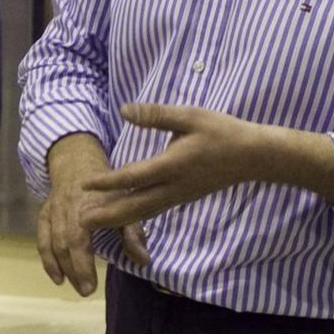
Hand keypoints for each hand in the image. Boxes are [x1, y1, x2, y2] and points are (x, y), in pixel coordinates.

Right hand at [36, 133, 147, 296]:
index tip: (91, 287)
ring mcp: (52, 212)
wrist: (78, 164)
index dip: (83, 265)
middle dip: (73, 270)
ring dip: (61, 268)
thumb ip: (132, 233)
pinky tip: (56, 278)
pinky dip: (46, 259)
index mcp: (86, 207)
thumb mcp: (126, 204)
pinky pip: (42, 239)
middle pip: (64, 245)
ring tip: (72, 286)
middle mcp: (66, 210)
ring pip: (52, 243)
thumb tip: (142, 262)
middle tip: (85, 292)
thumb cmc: (108, 188)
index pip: (79, 241)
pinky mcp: (44, 215)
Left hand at [81, 101, 333, 227]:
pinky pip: (153, 210)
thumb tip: (124, 110)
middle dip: (106, 215)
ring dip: (116, 219)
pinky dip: (133, 215)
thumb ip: (156, 115)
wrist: (254, 157)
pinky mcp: (182, 198)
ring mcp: (178, 196)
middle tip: (79, 222)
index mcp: (173, 165)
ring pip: (143, 212)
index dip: (107, 182)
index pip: (134, 177)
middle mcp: (174, 186)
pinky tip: (120, 216)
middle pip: (134, 206)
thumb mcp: (190, 116)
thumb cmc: (222, 132)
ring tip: (92, 223)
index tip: (84, 185)